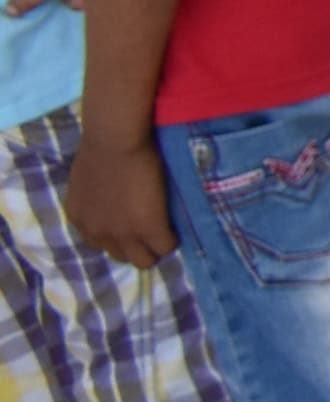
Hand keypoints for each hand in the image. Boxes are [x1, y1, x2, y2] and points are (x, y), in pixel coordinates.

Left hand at [62, 125, 173, 267]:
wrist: (114, 141)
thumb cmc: (101, 146)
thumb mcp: (88, 179)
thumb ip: (96, 198)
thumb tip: (112, 200)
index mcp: (80, 219)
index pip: (100, 243)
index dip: (119, 235)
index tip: (132, 223)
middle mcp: (97, 233)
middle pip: (121, 256)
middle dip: (137, 245)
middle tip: (152, 227)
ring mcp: (123, 234)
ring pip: (143, 260)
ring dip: (154, 247)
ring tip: (167, 229)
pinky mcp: (149, 228)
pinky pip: (166, 246)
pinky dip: (173, 238)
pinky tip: (177, 225)